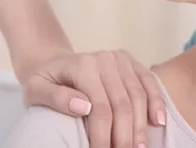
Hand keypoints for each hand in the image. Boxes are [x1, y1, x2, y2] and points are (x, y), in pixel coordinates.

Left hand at [23, 50, 165, 147]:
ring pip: (139, 96)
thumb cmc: (45, 81)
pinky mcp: (132, 62)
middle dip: (125, 136)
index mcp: (84, 66)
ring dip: (141, 126)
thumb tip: (83, 108)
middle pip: (123, 104)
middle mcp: (106, 59)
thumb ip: (56, 98)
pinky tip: (158, 122)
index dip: (103, 137)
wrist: (54, 62)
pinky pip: (150, 83)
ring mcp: (121, 59)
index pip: (100, 109)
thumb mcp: (37, 89)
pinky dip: (157, 102)